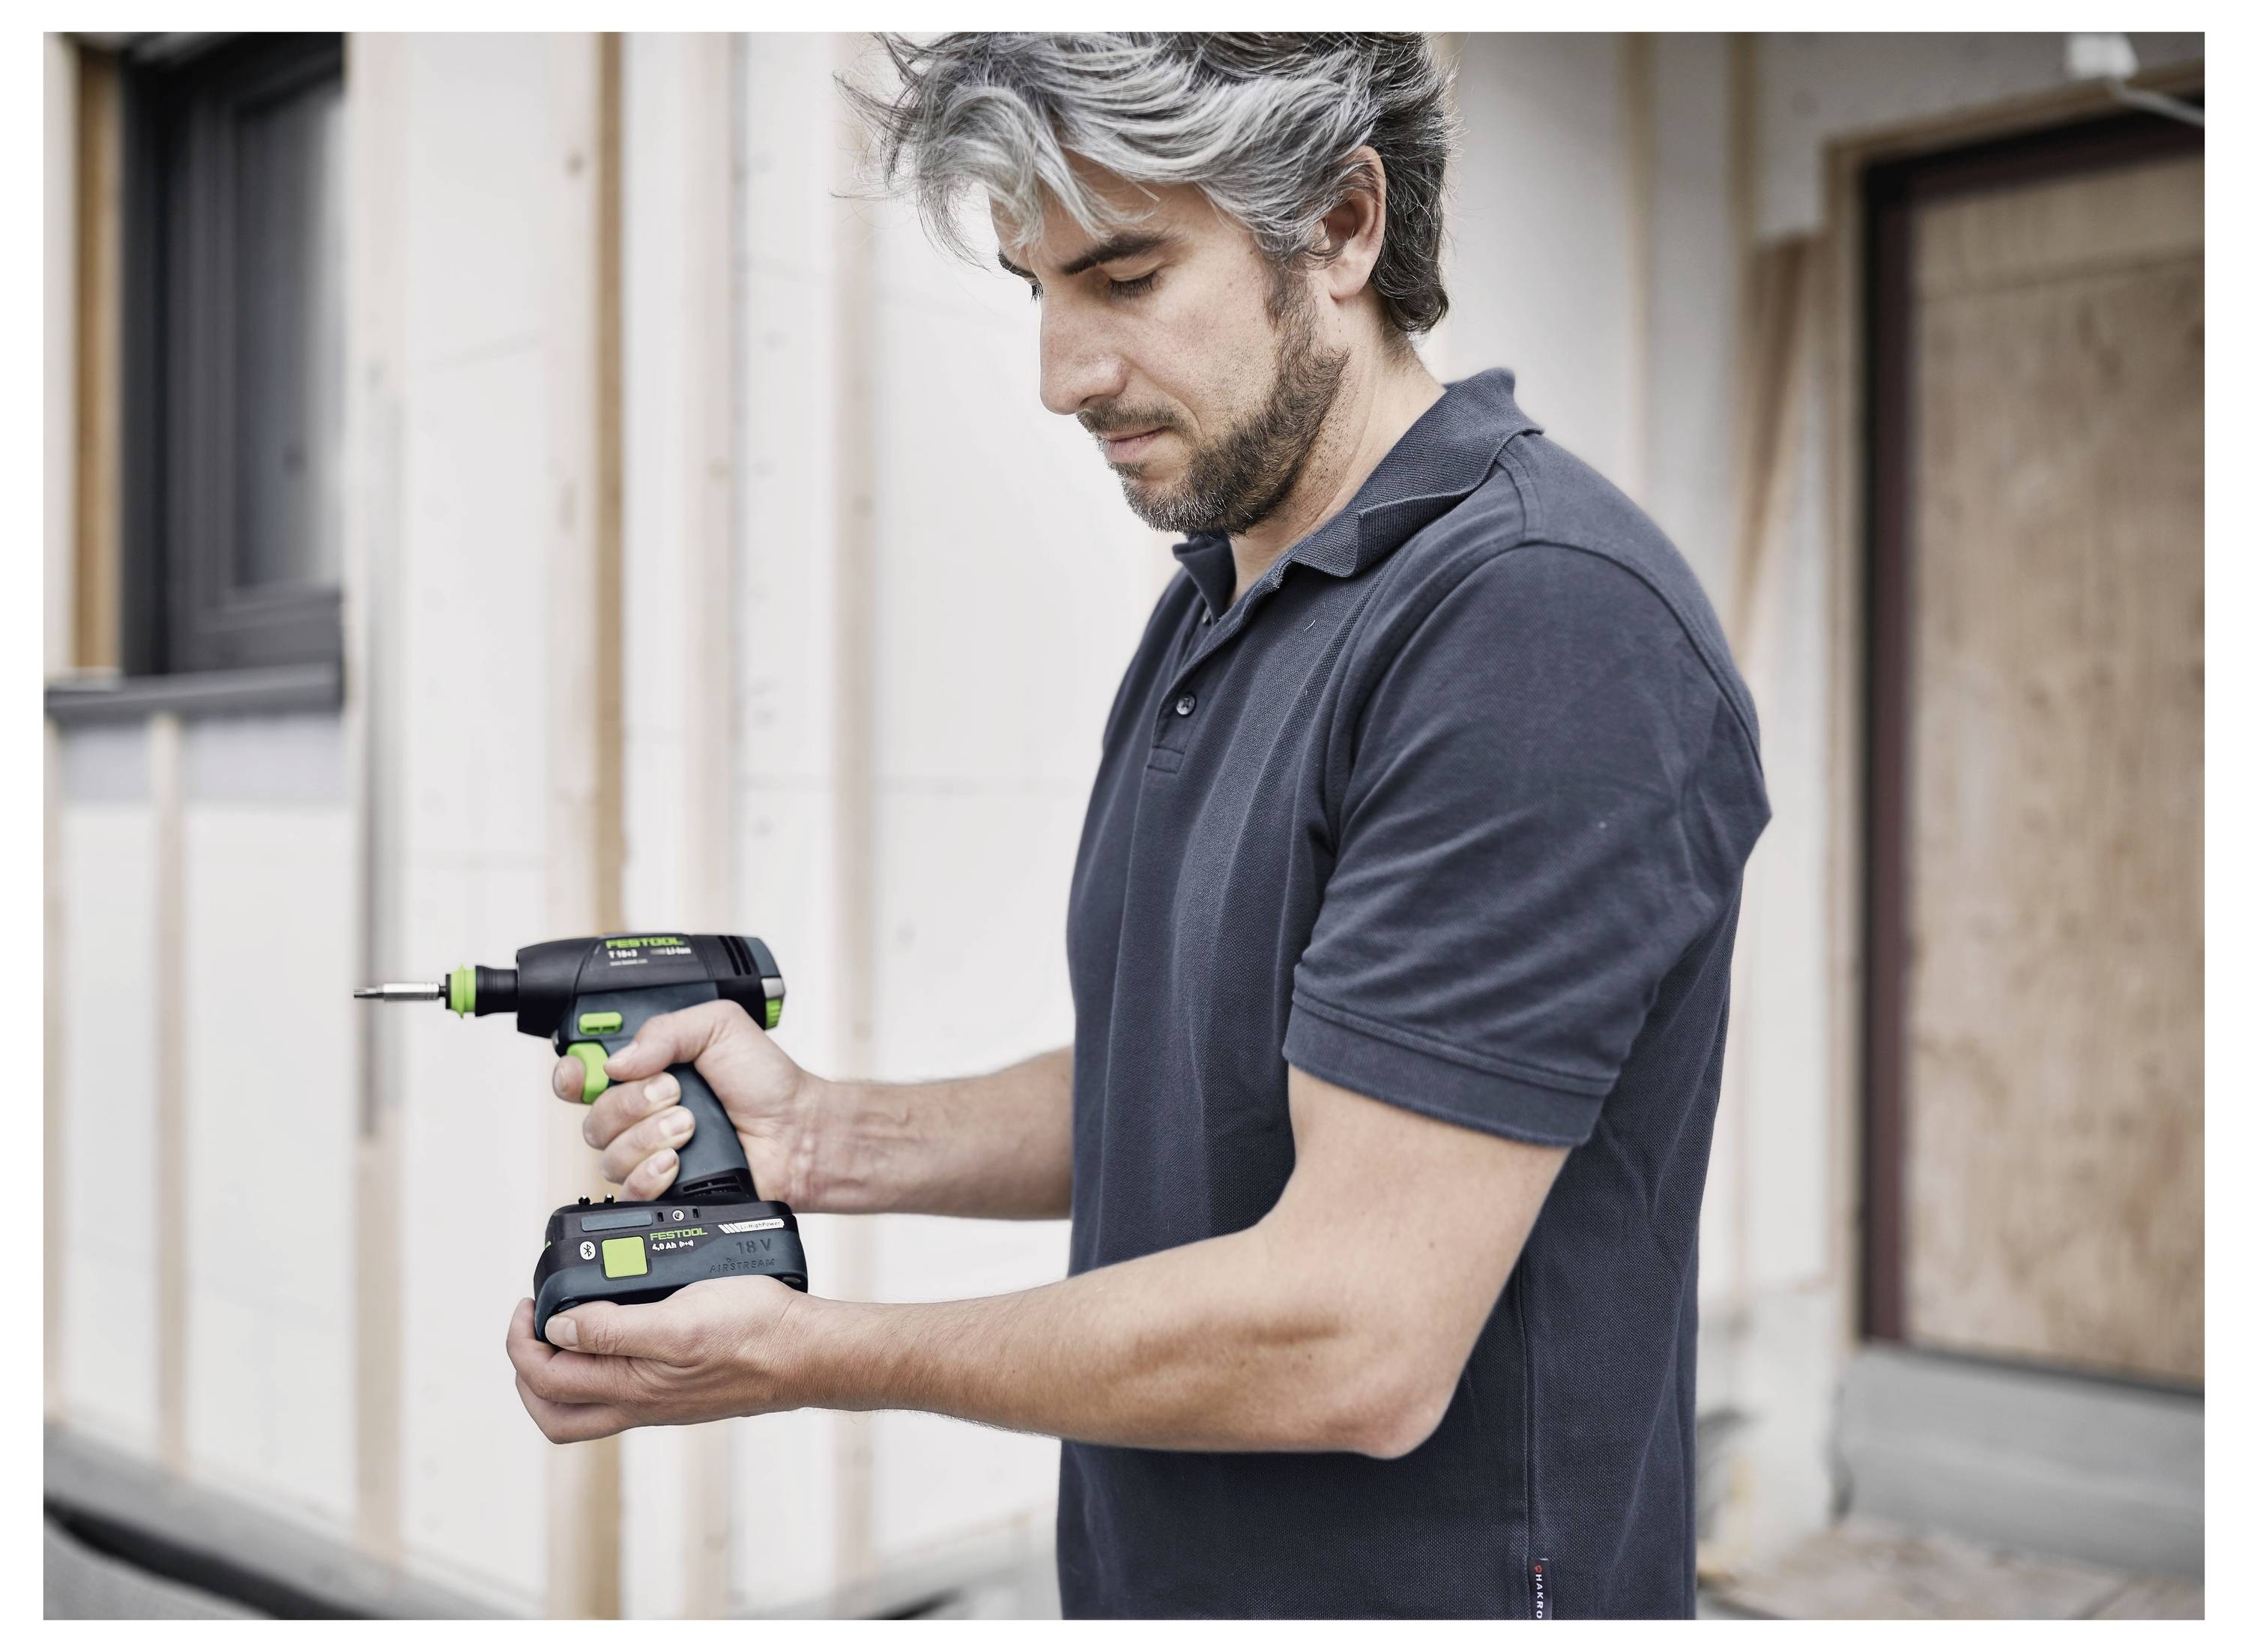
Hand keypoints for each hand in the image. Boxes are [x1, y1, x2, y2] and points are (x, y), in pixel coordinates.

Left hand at [505, 1279, 808, 1442]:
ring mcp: (660, 1400)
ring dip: (560, 1372)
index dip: (522, 1343)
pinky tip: (615, 1327)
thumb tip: (557, 1331)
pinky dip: (599, 1363)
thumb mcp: (678, 1320)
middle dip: (528, 1371)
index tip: (529, 1304)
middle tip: (533, 1325)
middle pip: (556, 1411)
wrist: (807, 1351)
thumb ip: (613, 1331)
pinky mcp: (680, 1388)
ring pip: (586, 1404)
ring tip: (564, 1325)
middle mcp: (640, 1403)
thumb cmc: (754, 1333)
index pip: (546, 1381)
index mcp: (631, 1389)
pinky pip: (620, 1389)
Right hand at [554, 999, 821, 1205]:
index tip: (581, 1075)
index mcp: (646, 1069)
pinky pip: (627, 1191)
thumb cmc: (765, 1080)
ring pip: (608, 1154)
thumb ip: (665, 1031)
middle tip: (675, 1093)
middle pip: (592, 1116)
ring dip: (648, 1137)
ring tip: (690, 1127)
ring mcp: (649, 1152)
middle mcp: (640, 1113)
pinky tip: (675, 1163)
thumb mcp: (719, 1027)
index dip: (572, 1075)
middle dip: (631, 1103)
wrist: (797, 1130)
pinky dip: (649, 1175)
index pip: (584, 1074)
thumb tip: (617, 1061)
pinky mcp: (663, 1188)